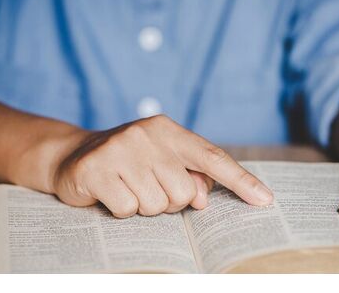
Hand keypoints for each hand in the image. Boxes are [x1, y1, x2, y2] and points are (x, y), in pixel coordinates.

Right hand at [53, 115, 273, 217]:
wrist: (73, 155)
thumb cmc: (126, 162)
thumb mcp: (160, 161)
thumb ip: (188, 176)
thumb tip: (203, 199)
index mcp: (166, 129)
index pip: (211, 157)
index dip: (240, 180)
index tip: (265, 201)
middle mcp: (144, 134)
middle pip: (184, 192)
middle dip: (168, 200)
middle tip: (146, 186)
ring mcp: (118, 150)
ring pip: (156, 204)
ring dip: (143, 206)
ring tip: (127, 187)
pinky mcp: (96, 169)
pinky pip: (128, 210)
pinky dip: (121, 210)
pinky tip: (109, 192)